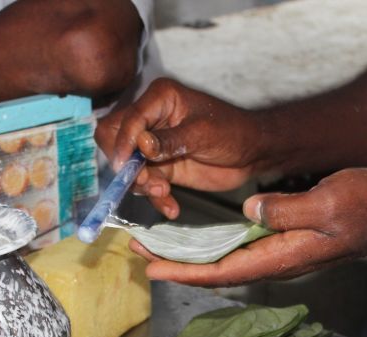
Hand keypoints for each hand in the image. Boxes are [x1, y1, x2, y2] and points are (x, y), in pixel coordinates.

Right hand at [96, 78, 262, 218]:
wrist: (251, 154)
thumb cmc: (233, 132)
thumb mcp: (202, 134)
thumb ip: (170, 140)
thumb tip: (141, 145)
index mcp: (159, 98)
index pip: (127, 119)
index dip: (123, 143)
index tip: (126, 167)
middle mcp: (151, 119)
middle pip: (115, 140)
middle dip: (126, 165)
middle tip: (146, 182)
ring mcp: (153, 145)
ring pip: (129, 167)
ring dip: (142, 185)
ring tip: (165, 194)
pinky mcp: (161, 167)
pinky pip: (146, 184)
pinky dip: (156, 198)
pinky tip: (171, 208)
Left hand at [131, 168, 366, 285]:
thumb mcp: (328, 202)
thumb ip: (286, 209)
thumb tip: (248, 211)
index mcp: (283, 256)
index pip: (223, 271)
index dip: (184, 271)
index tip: (150, 267)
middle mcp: (278, 260)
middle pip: (217, 270)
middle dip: (176, 264)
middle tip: (138, 250)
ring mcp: (283, 252)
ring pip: (226, 259)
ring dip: (190, 255)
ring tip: (157, 245)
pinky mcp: (288, 240)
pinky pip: (241, 247)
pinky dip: (213, 244)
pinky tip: (199, 237)